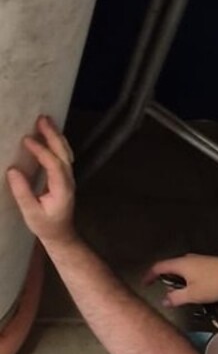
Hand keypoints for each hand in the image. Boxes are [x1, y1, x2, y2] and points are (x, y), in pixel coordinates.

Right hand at [5, 116, 76, 248]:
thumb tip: (13, 171)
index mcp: (62, 190)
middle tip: (41, 119)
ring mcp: (68, 178)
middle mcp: (69, 181)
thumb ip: (23, 193)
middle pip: (64, 153)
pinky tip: (48, 133)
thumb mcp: (31, 213)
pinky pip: (63, 156)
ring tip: (45, 120)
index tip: (27, 141)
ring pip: (65, 152)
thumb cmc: (46, 226)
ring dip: (56, 135)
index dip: (41, 151)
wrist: (61, 235)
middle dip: (53, 135)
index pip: (54, 165)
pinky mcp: (65, 177)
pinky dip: (56, 142)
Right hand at [143, 254, 217, 308]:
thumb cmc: (214, 285)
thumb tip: (164, 301)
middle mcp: (188, 258)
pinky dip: (188, 276)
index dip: (150, 275)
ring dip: (178, 277)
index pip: (159, 267)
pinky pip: (193, 268)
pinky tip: (195, 286)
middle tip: (163, 288)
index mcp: (181, 264)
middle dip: (165, 277)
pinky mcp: (210, 263)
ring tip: (179, 289)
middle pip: (171, 265)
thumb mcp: (193, 295)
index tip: (145, 283)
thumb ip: (176, 298)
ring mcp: (200, 259)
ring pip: (183, 267)